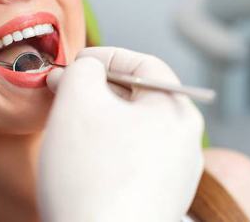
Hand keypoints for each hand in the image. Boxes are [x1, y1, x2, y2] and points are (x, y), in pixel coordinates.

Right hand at [39, 47, 203, 221]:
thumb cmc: (92, 176)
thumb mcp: (78, 102)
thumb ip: (81, 70)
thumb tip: (82, 69)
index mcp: (176, 110)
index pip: (142, 64)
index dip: (104, 56)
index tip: (76, 62)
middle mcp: (183, 140)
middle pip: (137, 96)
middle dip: (97, 88)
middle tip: (65, 90)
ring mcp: (173, 170)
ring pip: (132, 126)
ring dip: (100, 117)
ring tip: (72, 123)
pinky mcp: (157, 194)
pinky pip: (131, 155)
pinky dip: (107, 145)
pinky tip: (86, 156)